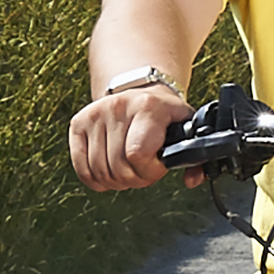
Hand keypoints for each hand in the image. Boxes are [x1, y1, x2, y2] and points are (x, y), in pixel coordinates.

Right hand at [66, 81, 184, 191]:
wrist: (141, 91)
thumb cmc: (165, 116)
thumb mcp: (186, 129)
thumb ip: (195, 158)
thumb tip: (191, 180)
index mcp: (148, 107)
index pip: (138, 154)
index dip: (149, 171)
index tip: (158, 166)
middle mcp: (118, 107)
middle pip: (119, 167)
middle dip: (135, 179)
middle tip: (143, 171)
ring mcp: (95, 114)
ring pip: (100, 170)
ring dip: (116, 181)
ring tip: (128, 171)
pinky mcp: (78, 123)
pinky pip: (81, 167)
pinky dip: (95, 179)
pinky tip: (108, 174)